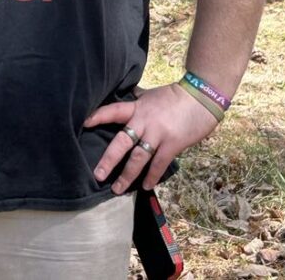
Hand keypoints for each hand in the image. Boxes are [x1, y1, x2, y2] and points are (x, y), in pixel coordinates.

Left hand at [84, 82, 218, 192]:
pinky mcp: (173, 144)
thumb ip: (138, 100)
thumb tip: (126, 95)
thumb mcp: (151, 95)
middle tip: (97, 175)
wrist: (201, 97)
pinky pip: (159, 164)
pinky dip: (151, 176)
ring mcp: (158, 134)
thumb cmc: (176, 95)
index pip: (112, 110)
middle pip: (121, 142)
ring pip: (138, 158)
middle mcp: (144, 121)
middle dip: (108, 160)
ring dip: (127, 175)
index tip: (83, 124)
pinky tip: (145, 186)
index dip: (97, 116)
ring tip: (117, 189)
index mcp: (137, 107)